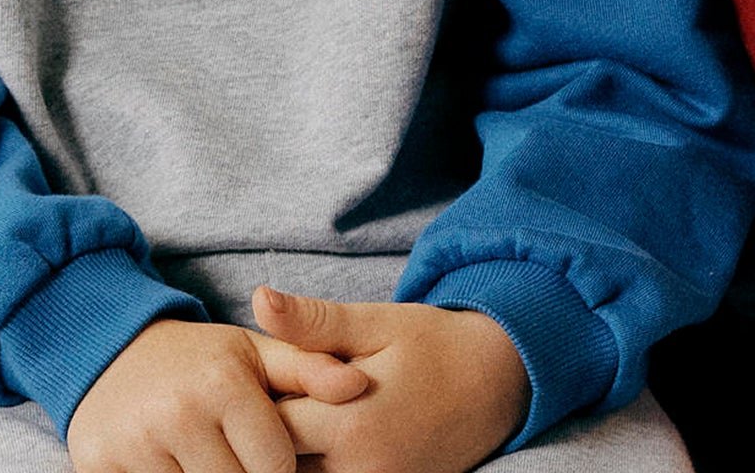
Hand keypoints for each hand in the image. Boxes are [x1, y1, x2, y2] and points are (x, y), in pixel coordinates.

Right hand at [67, 317, 369, 472]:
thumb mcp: (254, 355)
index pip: (276, 469)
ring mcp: (136, 444)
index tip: (268, 454)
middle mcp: (178, 411)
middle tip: (232, 453)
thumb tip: (361, 386)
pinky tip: (178, 466)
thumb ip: (310, 370)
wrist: (111, 352)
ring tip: (205, 458)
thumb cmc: (199, 362)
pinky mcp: (99, 466)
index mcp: (223, 382)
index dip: (279, 470)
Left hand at [252, 287, 530, 472]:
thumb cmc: (433, 345)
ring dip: (292, 449)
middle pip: (282, 461)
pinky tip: (321, 432)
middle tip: (274, 391)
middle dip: (270, 427)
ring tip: (297, 409)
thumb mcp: (374, 322)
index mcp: (354, 425)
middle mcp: (362, 470)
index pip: (273, 425)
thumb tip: (258, 299)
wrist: (497, 383)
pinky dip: (317, 462)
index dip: (257, 398)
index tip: (258, 373)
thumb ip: (313, 321)